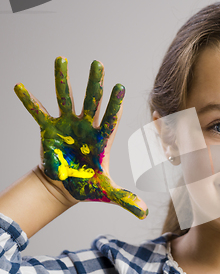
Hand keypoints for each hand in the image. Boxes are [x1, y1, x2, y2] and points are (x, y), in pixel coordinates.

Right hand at [14, 57, 147, 218]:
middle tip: (98, 63)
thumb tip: (145, 213)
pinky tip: (19, 86)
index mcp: (102, 139)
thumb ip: (126, 200)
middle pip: (92, 101)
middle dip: (94, 83)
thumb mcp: (108, 193)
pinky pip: (37, 112)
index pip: (111, 118)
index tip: (120, 86)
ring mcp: (67, 125)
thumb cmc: (88, 186)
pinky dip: (28, 101)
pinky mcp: (48, 130)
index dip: (115, 104)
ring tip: (61, 59)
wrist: (66, 186)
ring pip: (66, 98)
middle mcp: (86, 127)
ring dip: (63, 80)